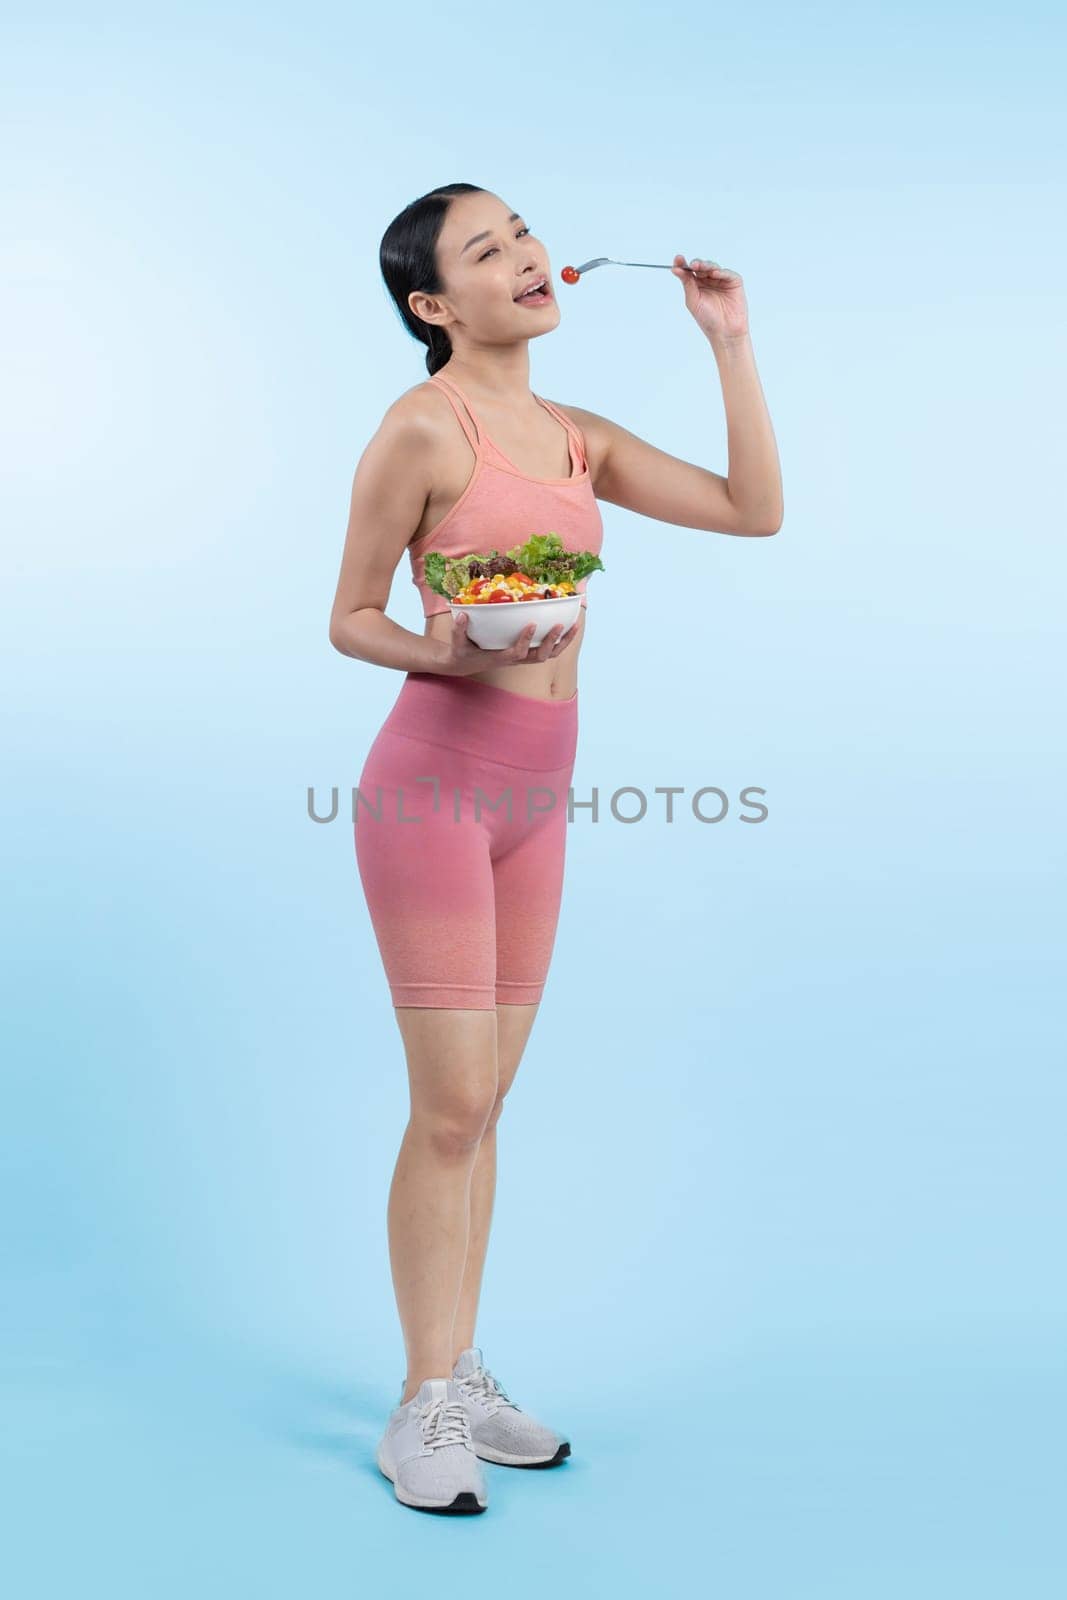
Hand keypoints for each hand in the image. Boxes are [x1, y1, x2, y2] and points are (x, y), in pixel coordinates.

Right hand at [439, 609, 580, 675]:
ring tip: (575, 625)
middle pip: (540, 657)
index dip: (525, 640)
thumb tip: (461, 615)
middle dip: (551, 642)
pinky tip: (568, 626)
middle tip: (560, 624)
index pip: (517, 653)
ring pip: (548, 655)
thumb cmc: (462, 652)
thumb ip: (459, 630)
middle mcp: (515, 660)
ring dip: (562, 642)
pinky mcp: (526, 653)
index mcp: (500, 658)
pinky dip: (559, 640)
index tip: (532, 623)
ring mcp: (523, 658)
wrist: (465, 664)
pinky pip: (547, 649)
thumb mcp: (457, 643)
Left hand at [671, 255, 748, 342]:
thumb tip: (675, 269)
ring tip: (700, 267)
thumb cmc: (707, 319)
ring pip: (713, 267)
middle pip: (701, 266)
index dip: (683, 264)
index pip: (689, 271)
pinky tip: (714, 274)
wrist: (724, 332)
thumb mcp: (693, 300)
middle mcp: (709, 281)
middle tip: (692, 264)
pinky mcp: (734, 282)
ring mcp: (722, 280)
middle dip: (696, 264)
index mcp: (697, 285)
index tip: (677, 258)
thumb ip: (687, 283)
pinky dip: (721, 272)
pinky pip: (727, 273)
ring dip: (706, 266)